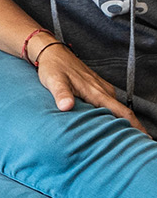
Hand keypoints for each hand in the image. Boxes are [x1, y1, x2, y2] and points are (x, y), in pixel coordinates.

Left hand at [35, 45, 149, 133]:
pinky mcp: (97, 87)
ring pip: (116, 108)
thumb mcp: (54, 81)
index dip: (135, 126)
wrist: (53, 53)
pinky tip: (109, 123)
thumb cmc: (53, 68)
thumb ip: (61, 94)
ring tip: (123, 139)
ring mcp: (101, 88)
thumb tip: (66, 106)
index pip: (122, 112)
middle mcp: (102, 90)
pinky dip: (113, 114)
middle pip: (123, 112)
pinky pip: (110, 103)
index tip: (144, 139)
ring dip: (122, 122)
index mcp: (96, 92)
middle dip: (132, 128)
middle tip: (135, 145)